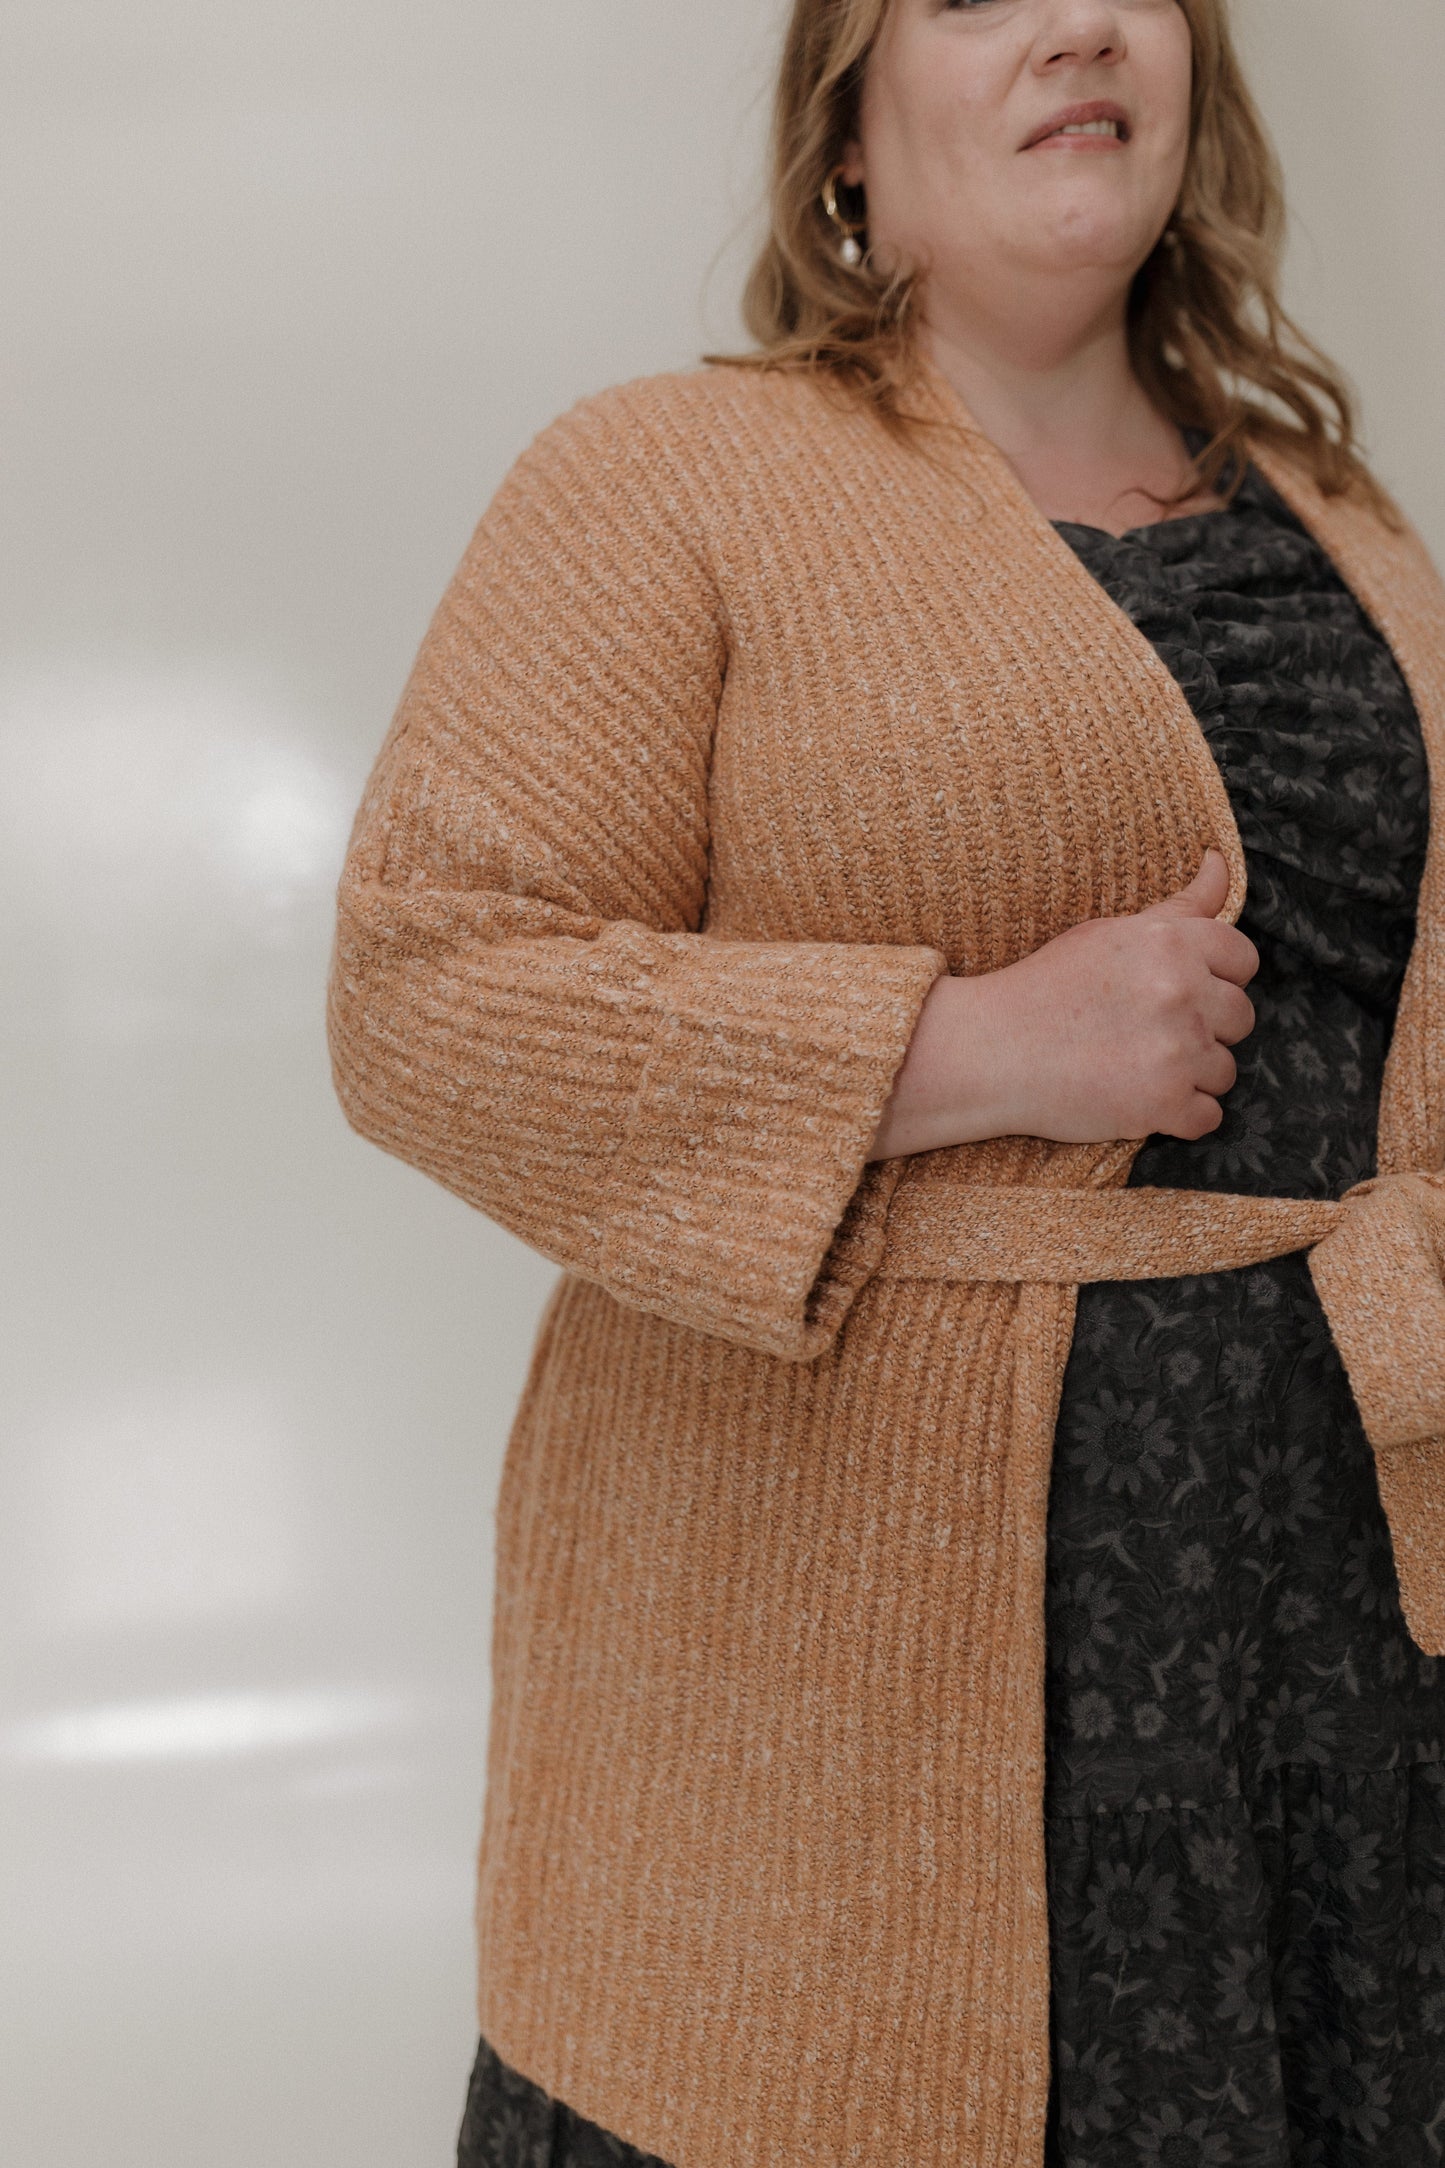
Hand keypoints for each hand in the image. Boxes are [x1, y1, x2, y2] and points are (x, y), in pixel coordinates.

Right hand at [868, 849, 1258, 1156]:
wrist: (991, 1050)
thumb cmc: (1048, 987)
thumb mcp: (1111, 931)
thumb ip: (1179, 905)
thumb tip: (1220, 860)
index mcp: (1171, 943)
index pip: (1244, 960)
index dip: (1217, 978)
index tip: (1179, 992)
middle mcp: (1181, 992)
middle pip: (1241, 1018)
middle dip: (1206, 1027)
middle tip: (1150, 1032)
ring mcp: (1176, 1051)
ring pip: (1225, 1070)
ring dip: (1190, 1074)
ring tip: (1138, 1066)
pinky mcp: (1164, 1104)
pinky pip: (1207, 1118)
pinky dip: (1178, 1116)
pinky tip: (1140, 1099)